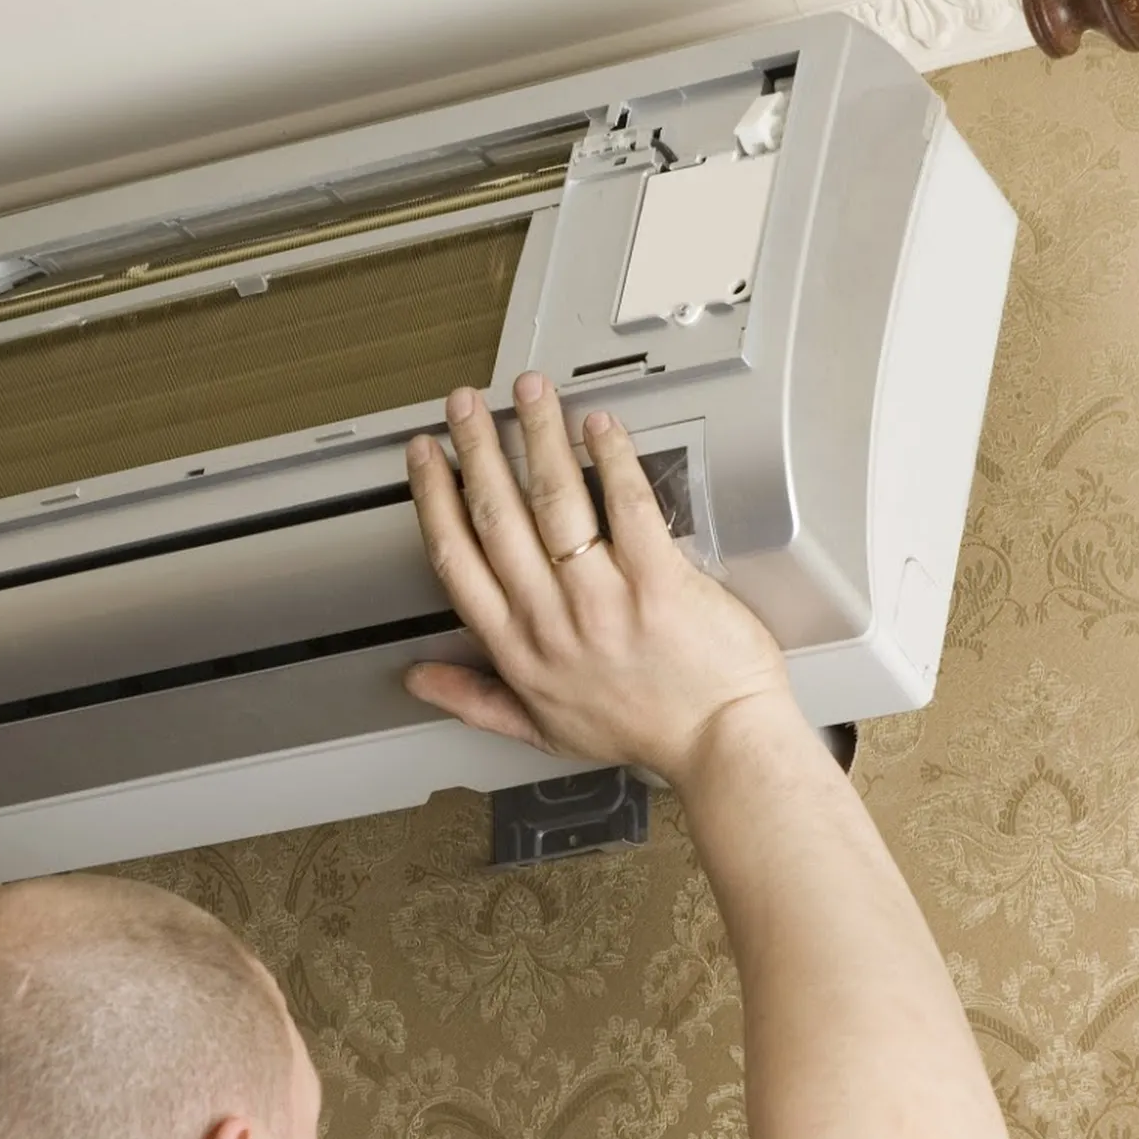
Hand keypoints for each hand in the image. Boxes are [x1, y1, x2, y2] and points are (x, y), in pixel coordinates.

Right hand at [404, 371, 793, 787]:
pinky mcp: (660, 583)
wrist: (718, 746)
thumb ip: (474, 700)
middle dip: (477, 449)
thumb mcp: (541, 730)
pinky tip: (598, 424)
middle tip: (466, 404)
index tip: (428, 459)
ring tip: (528, 392)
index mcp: (519, 649)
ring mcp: (604, 600)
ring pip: (556, 500)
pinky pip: (627, 506)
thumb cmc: (642, 732)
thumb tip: (419, 681)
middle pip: (498, 517)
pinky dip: (611, 459)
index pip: (458, 560)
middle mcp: (552, 620)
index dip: (435, 499)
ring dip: (537, 436)